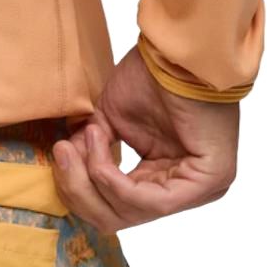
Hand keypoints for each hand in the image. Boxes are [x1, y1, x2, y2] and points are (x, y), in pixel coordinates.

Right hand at [51, 44, 240, 231]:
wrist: (178, 47)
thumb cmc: (152, 75)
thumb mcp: (108, 123)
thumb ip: (89, 154)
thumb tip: (63, 169)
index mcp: (163, 179)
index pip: (112, 209)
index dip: (78, 189)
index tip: (59, 154)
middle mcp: (182, 190)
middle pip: (115, 219)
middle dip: (79, 190)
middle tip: (61, 153)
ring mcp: (199, 190)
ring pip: (128, 214)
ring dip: (94, 177)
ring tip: (87, 137)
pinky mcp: (208, 182)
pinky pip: (148, 202)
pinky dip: (113, 178)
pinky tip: (100, 142)